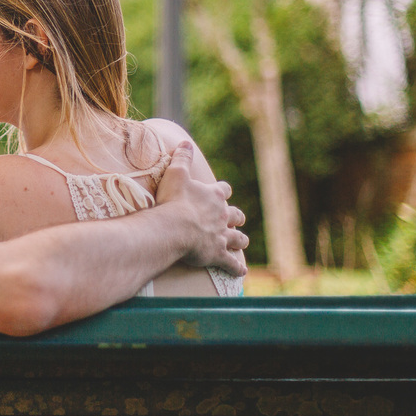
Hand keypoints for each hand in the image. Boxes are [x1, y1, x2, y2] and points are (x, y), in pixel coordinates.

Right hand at [156, 143, 247, 275]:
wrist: (174, 227)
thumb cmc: (173, 201)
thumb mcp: (175, 174)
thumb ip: (182, 158)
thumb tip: (185, 143)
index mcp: (213, 197)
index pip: (223, 190)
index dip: (222, 191)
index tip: (221, 192)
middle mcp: (222, 216)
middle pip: (236, 215)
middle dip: (236, 217)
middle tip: (236, 219)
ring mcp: (222, 236)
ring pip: (238, 238)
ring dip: (240, 240)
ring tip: (241, 242)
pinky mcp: (218, 254)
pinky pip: (231, 263)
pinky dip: (236, 268)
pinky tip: (241, 271)